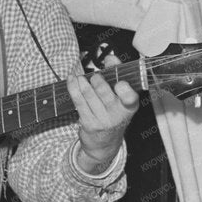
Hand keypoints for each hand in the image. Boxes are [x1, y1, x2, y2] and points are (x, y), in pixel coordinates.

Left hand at [68, 55, 138, 173]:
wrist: (104, 144)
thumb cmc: (113, 114)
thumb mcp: (121, 99)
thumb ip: (117, 75)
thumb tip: (110, 58)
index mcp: (129, 107)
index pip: (130, 99)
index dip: (125, 91)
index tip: (120, 83)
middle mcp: (117, 115)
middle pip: (105, 93)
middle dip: (97, 80)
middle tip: (95, 76)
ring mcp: (102, 120)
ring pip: (89, 95)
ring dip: (82, 82)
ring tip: (80, 77)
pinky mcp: (88, 123)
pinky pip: (78, 101)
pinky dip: (73, 88)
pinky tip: (72, 80)